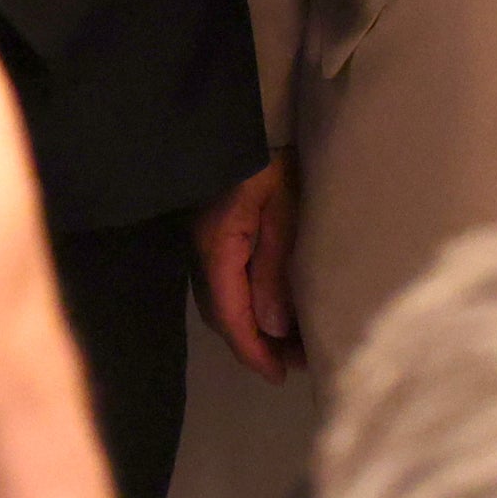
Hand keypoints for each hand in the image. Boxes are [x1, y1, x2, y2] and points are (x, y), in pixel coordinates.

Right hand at [196, 158, 302, 381]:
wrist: (249, 121)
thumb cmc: (270, 162)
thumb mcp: (281, 212)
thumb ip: (274, 268)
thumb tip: (272, 326)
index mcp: (218, 249)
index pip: (231, 315)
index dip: (254, 351)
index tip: (280, 376)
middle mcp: (202, 253)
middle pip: (222, 315)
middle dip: (255, 346)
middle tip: (293, 365)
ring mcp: (203, 244)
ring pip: (222, 302)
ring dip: (252, 328)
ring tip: (289, 345)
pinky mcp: (211, 235)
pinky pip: (225, 284)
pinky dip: (246, 306)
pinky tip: (270, 311)